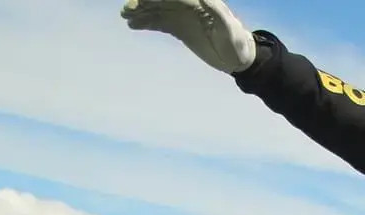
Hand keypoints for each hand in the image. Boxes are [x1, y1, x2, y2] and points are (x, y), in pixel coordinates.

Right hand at [122, 0, 256, 75]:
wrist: (239, 59)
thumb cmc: (237, 42)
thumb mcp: (229, 27)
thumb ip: (216, 10)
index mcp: (199, 1)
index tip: (142, 1)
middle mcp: (188, 5)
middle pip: (161, 0)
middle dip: (143, 2)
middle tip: (127, 9)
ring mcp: (182, 17)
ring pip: (157, 10)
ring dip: (141, 11)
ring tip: (125, 16)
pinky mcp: (180, 29)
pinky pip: (159, 23)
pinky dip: (147, 23)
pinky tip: (133, 25)